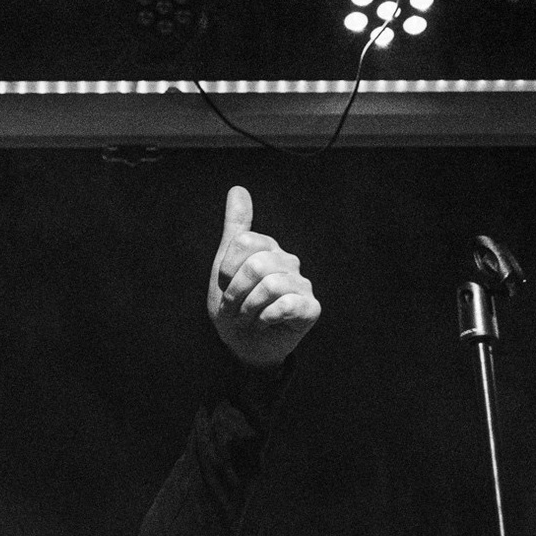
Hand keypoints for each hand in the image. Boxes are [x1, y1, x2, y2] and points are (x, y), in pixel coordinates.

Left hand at [207, 186, 319, 368]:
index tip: (226, 285)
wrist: (242, 347)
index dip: (228, 269)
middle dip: (236, 294)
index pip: (245, 241)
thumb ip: (235, 228)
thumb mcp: (224, 269)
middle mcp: (288, 261)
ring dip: (249, 310)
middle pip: (256, 265)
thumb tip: (238, 188)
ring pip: (270, 286)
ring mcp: (302, 284)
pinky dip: (267, 318)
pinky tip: (266, 323)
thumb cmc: (234, 308)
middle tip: (236, 309)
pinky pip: (287, 305)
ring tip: (249, 318)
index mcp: (268, 248)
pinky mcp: (310, 308)